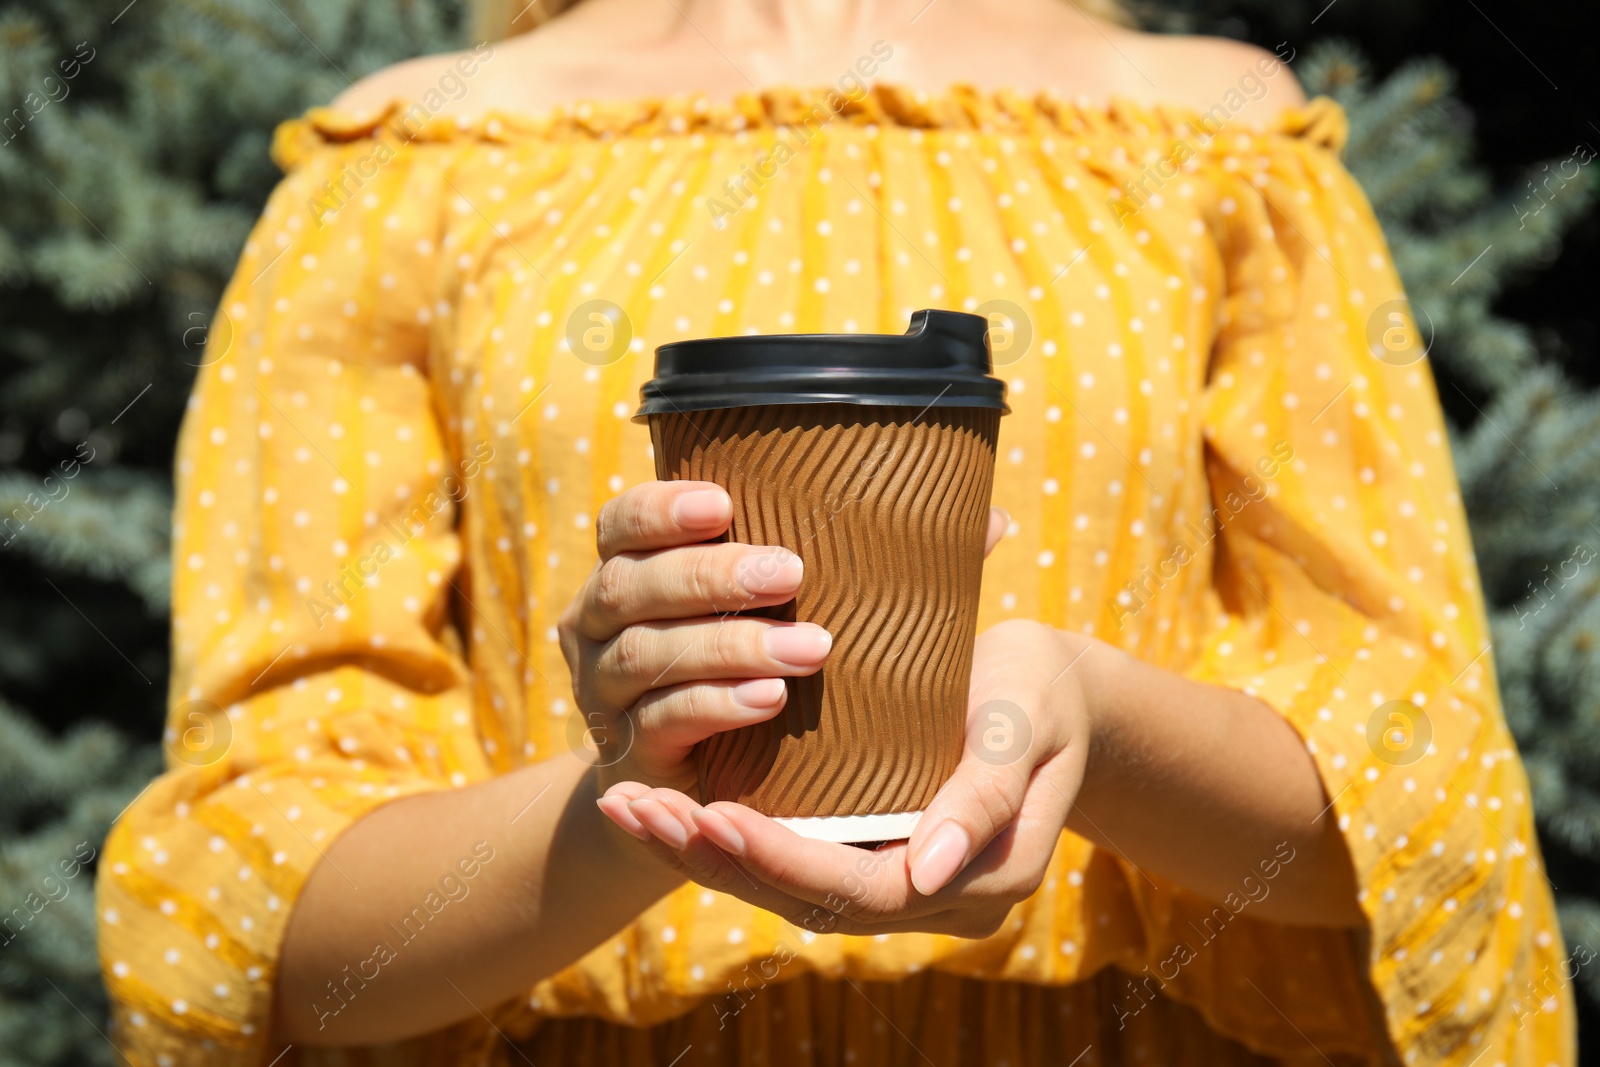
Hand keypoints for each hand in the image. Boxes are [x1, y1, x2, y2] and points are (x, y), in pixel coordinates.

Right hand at [558, 480, 1008, 813]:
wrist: (704, 782)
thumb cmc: (762, 664)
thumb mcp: (792, 606)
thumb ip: (868, 563)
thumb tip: (986, 521)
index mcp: (631, 565)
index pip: (623, 521)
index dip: (664, 509)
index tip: (727, 501)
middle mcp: (599, 623)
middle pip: (632, 585)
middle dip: (709, 577)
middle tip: (791, 573)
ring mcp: (604, 692)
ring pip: (647, 656)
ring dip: (727, 646)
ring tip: (808, 650)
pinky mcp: (629, 756)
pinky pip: (661, 724)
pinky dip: (714, 707)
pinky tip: (769, 702)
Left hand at [596, 619, 1094, 939]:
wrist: (1053, 693)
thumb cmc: (1040, 695)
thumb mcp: (1024, 728)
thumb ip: (983, 798)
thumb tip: (923, 871)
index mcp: (975, 881)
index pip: (861, 890)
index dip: (783, 860)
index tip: (716, 815)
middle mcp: (927, 897)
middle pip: (805, 899)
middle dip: (715, 858)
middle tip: (638, 807)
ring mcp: (892, 878)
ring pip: (782, 886)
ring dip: (701, 852)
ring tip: (627, 806)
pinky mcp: (863, 849)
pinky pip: (785, 858)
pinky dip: (722, 835)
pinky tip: (664, 804)